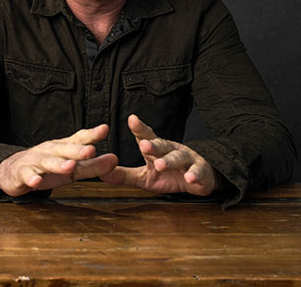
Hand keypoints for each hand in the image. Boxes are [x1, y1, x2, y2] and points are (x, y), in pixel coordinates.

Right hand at [0, 125, 117, 196]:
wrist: (13, 171)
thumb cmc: (46, 168)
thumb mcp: (72, 168)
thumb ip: (93, 165)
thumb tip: (115, 159)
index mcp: (62, 147)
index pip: (78, 139)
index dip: (91, 135)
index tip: (105, 129)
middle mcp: (49, 151)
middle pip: (64, 149)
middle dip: (77, 150)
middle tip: (91, 150)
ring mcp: (34, 161)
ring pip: (47, 162)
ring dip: (58, 164)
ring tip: (70, 166)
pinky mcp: (22, 173)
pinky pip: (27, 176)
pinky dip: (31, 178)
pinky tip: (37, 182)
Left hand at [99, 114, 220, 195]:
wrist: (199, 180)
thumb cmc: (169, 175)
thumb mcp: (145, 177)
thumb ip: (124, 175)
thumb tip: (100, 173)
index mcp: (157, 149)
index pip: (147, 136)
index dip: (139, 128)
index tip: (131, 119)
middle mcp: (171, 150)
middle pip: (162, 144)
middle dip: (153, 144)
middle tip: (143, 145)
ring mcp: (187, 159)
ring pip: (178, 157)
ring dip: (170, 160)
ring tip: (161, 164)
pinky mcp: (200, 172)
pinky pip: (198, 173)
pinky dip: (195, 175)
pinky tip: (190, 178)